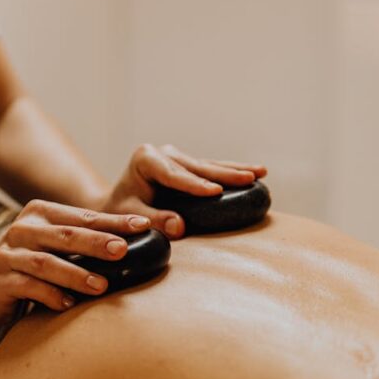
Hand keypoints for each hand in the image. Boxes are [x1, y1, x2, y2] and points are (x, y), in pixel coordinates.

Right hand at [0, 199, 151, 323]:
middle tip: (124, 250)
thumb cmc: (28, 263)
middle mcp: (22, 229)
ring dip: (76, 275)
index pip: (83, 217)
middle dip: (97, 242)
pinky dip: (50, 296)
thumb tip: (135, 243)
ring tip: (103, 286)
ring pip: (47, 263)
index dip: (114, 221)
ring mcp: (8, 255)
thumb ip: (82, 241)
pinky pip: (28, 288)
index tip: (143, 226)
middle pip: (66, 235)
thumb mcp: (52, 245)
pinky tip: (69, 304)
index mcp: (40, 213)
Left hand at [97, 144, 266, 238]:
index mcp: (145, 159)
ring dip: (236, 169)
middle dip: (224, 173)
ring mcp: (177, 156)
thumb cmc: (120, 210)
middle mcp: (163, 152)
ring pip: (209, 165)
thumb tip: (179, 226)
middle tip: (248, 178)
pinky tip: (255, 173)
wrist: (117, 203)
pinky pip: (211, 169)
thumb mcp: (129, 216)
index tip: (215, 191)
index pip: (173, 174)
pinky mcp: (187, 164)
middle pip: (197, 166)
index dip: (194, 184)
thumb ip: (152, 220)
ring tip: (261, 172)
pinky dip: (232, 171)